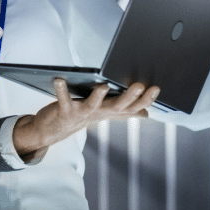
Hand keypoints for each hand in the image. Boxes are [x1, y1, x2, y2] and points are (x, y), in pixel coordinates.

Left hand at [12, 79, 159, 161]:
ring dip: (98, 96)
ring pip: (92, 105)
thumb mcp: (105, 113)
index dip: (145, 100)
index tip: (156, 88)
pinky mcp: (64, 111)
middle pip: (117, 107)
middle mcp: (98, 113)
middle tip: (140, 86)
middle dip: (129, 97)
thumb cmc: (81, 116)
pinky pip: (63, 99)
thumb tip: (146, 113)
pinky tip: (59, 79)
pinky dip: (61, 90)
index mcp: (109, 111)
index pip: (132, 107)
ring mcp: (81, 113)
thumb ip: (125, 111)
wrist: (53, 130)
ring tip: (103, 86)